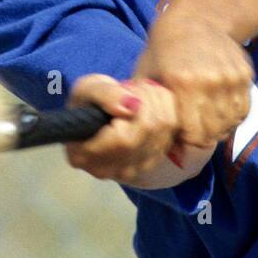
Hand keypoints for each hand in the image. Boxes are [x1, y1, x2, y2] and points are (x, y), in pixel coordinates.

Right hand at [64, 74, 179, 184]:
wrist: (94, 115)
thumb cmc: (86, 102)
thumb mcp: (86, 88)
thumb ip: (106, 94)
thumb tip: (132, 106)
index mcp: (85, 155)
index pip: (124, 139)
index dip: (134, 109)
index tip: (125, 89)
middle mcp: (109, 170)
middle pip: (149, 133)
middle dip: (146, 99)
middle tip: (133, 86)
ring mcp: (133, 171)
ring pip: (164, 131)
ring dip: (157, 102)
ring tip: (140, 93)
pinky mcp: (151, 163)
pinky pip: (172, 133)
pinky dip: (166, 110)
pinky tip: (149, 103)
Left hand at [135, 11, 253, 149]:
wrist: (196, 18)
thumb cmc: (163, 49)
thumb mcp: (146, 75)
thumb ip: (147, 109)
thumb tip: (154, 143)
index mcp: (183, 83)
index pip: (193, 135)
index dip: (185, 140)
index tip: (179, 133)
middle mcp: (211, 81)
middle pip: (214, 132)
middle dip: (202, 137)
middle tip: (193, 129)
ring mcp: (231, 77)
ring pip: (231, 123)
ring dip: (219, 127)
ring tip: (206, 119)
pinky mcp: (245, 73)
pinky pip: (243, 109)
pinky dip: (232, 115)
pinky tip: (218, 109)